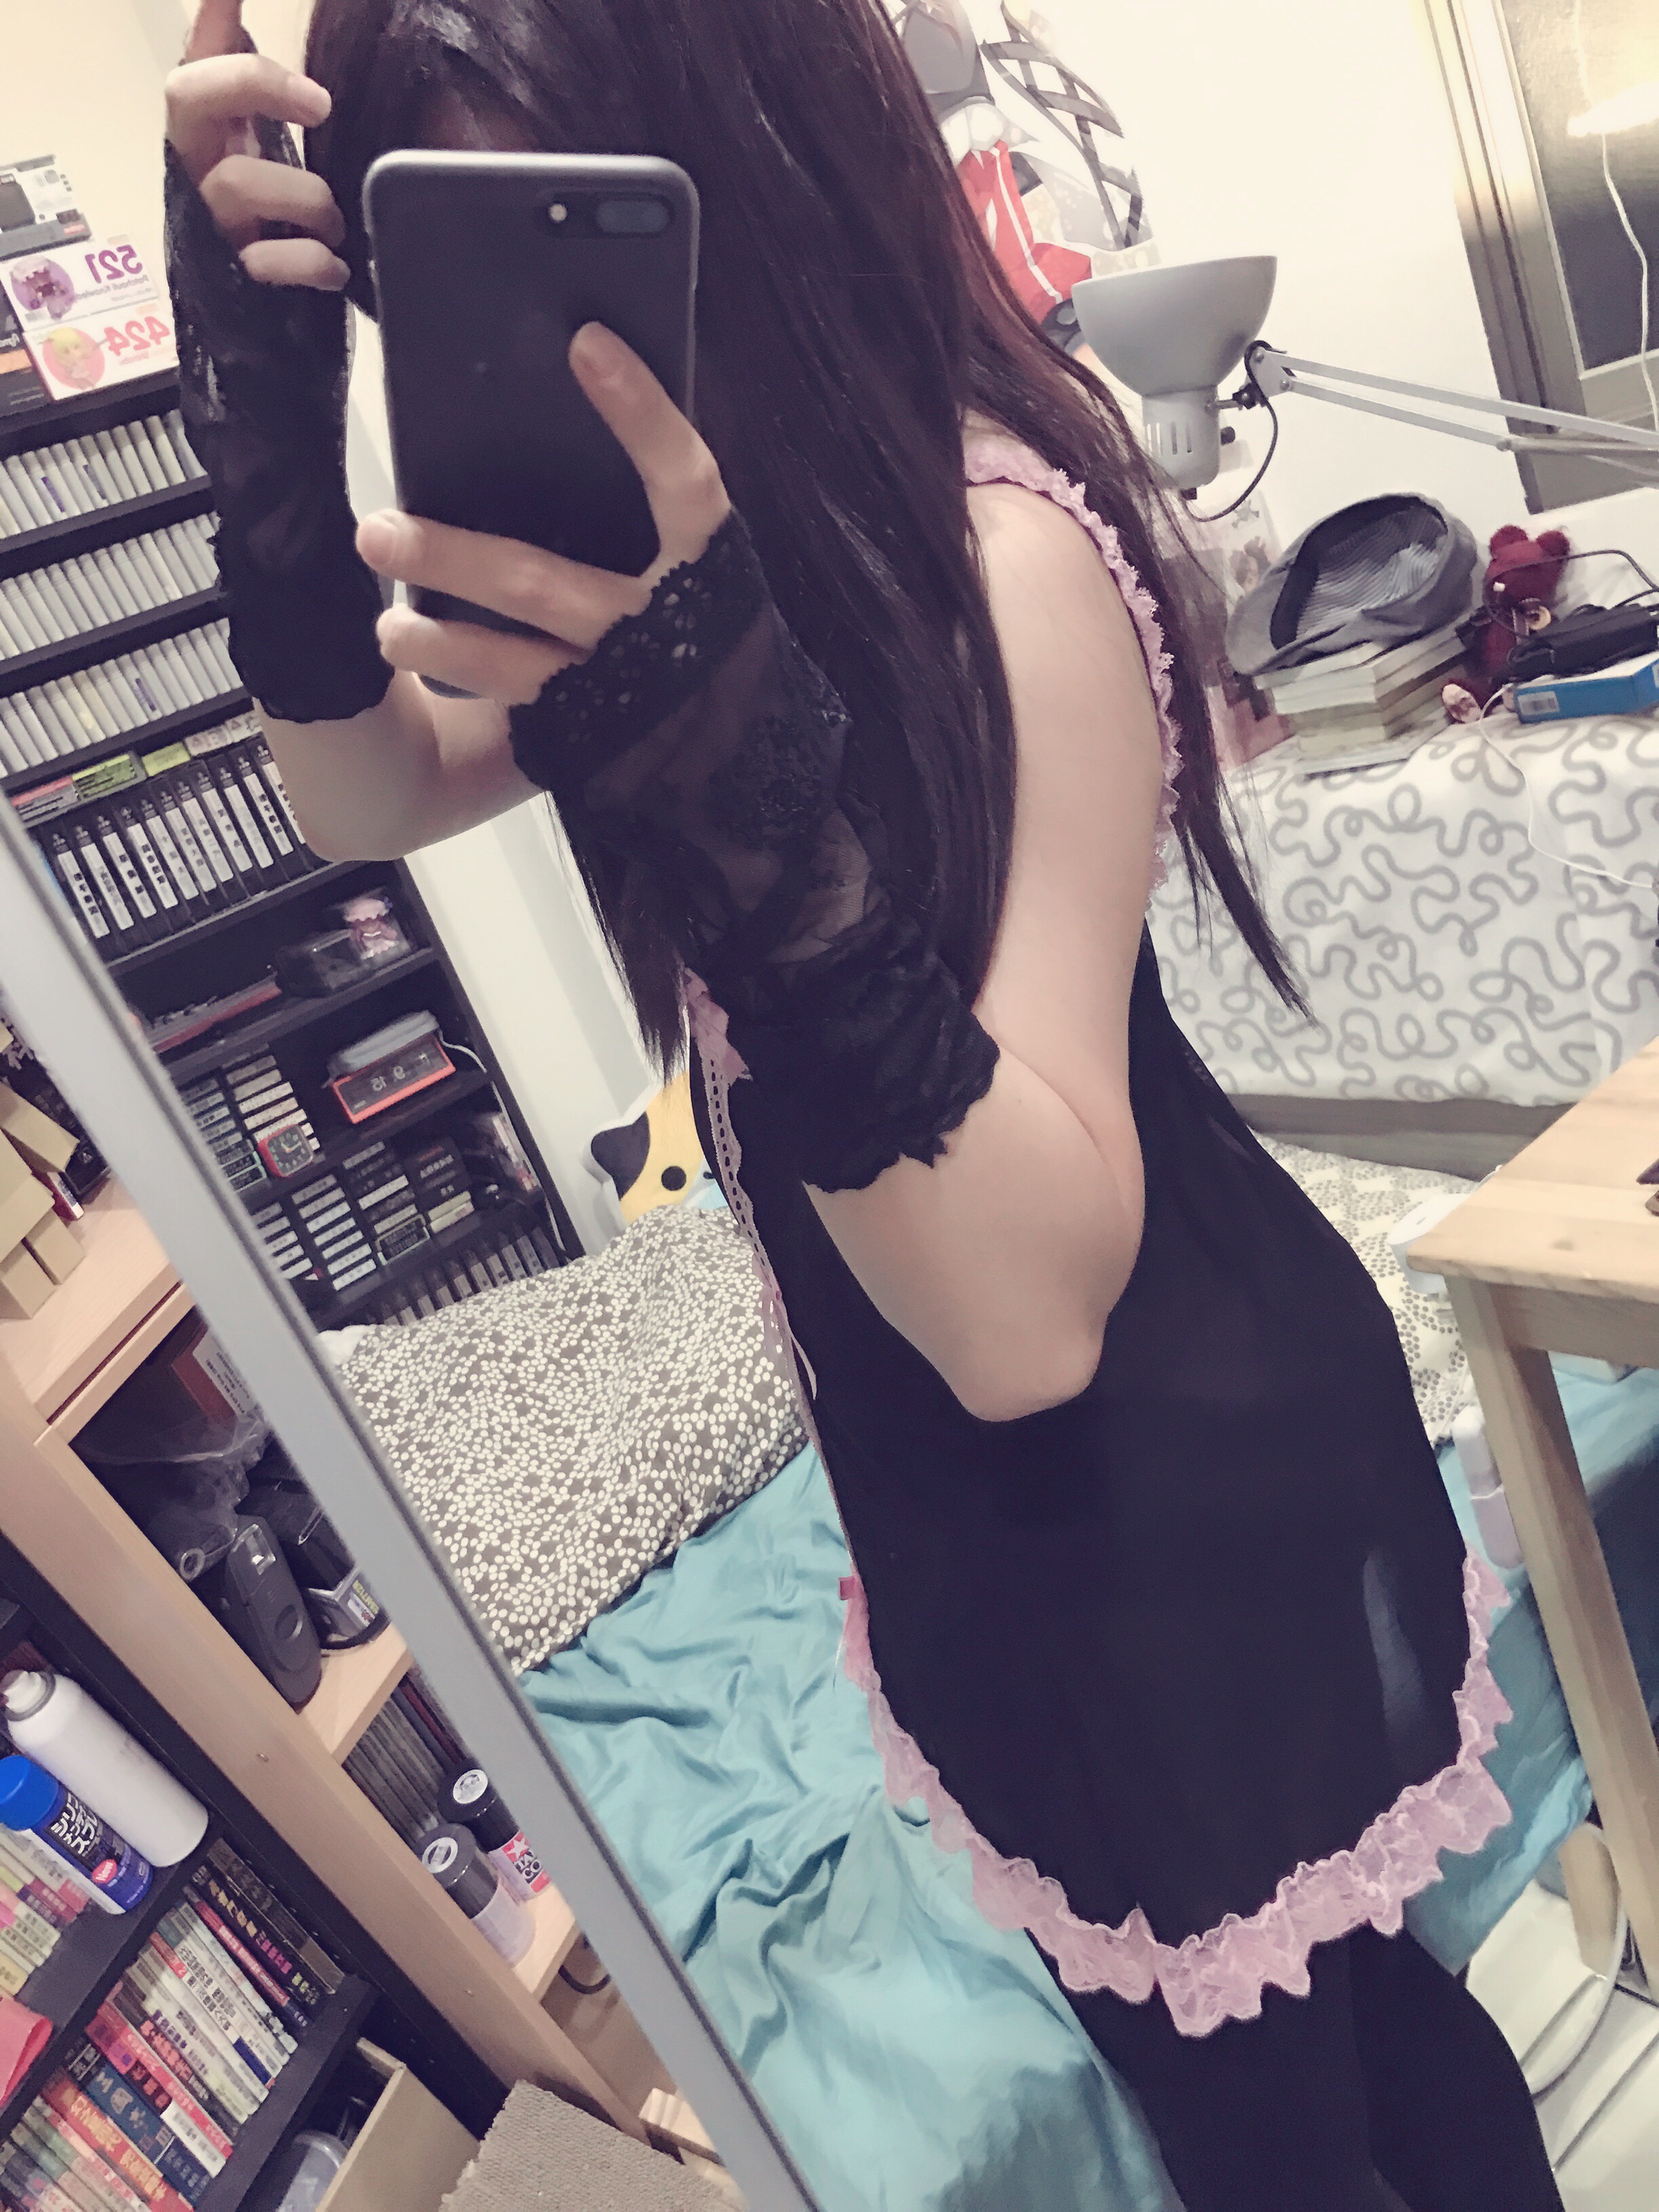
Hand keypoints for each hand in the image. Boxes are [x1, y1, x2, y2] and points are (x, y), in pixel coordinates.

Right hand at [165, 0, 347, 290]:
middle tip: (321, 104)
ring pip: (234, 182)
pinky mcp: (230, 273)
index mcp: (213, 124)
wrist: (264, 321)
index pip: (202, 52)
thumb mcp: (280, 152)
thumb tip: (267, 30)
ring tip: (336, 224)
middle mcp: (198, 161)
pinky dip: (307, 261)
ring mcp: (209, 217)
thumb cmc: (281, 225)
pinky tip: (334, 268)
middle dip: (253, 84)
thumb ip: (276, 101)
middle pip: (187, 93)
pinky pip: (262, 260)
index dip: (213, 11)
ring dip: (305, 198)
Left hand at [355, 324, 733, 703]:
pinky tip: (411, 650)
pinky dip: (462, 678)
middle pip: (546, 584)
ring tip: (386, 625)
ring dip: (443, 642)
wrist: (739, 753)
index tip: (586, 345)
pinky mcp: (593, 731)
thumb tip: (576, 375)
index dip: (643, 416)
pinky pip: (519, 707)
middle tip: (379, 530)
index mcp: (704, 564)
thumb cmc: (699, 623)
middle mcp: (663, 624)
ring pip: (520, 664)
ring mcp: (625, 686)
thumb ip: (645, 497)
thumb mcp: (689, 558)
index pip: (683, 480)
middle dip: (458, 558)